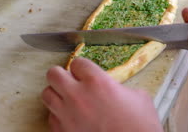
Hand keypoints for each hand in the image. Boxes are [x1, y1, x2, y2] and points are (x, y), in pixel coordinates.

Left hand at [41, 57, 162, 131]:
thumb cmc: (141, 126)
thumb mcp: (138, 97)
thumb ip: (119, 87)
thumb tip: (113, 88)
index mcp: (97, 81)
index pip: (77, 62)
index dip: (82, 68)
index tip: (85, 72)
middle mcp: (77, 95)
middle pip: (53, 74)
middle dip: (62, 76)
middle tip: (71, 81)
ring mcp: (67, 115)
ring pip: (46, 94)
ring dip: (57, 94)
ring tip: (68, 99)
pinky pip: (51, 118)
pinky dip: (59, 116)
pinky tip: (71, 118)